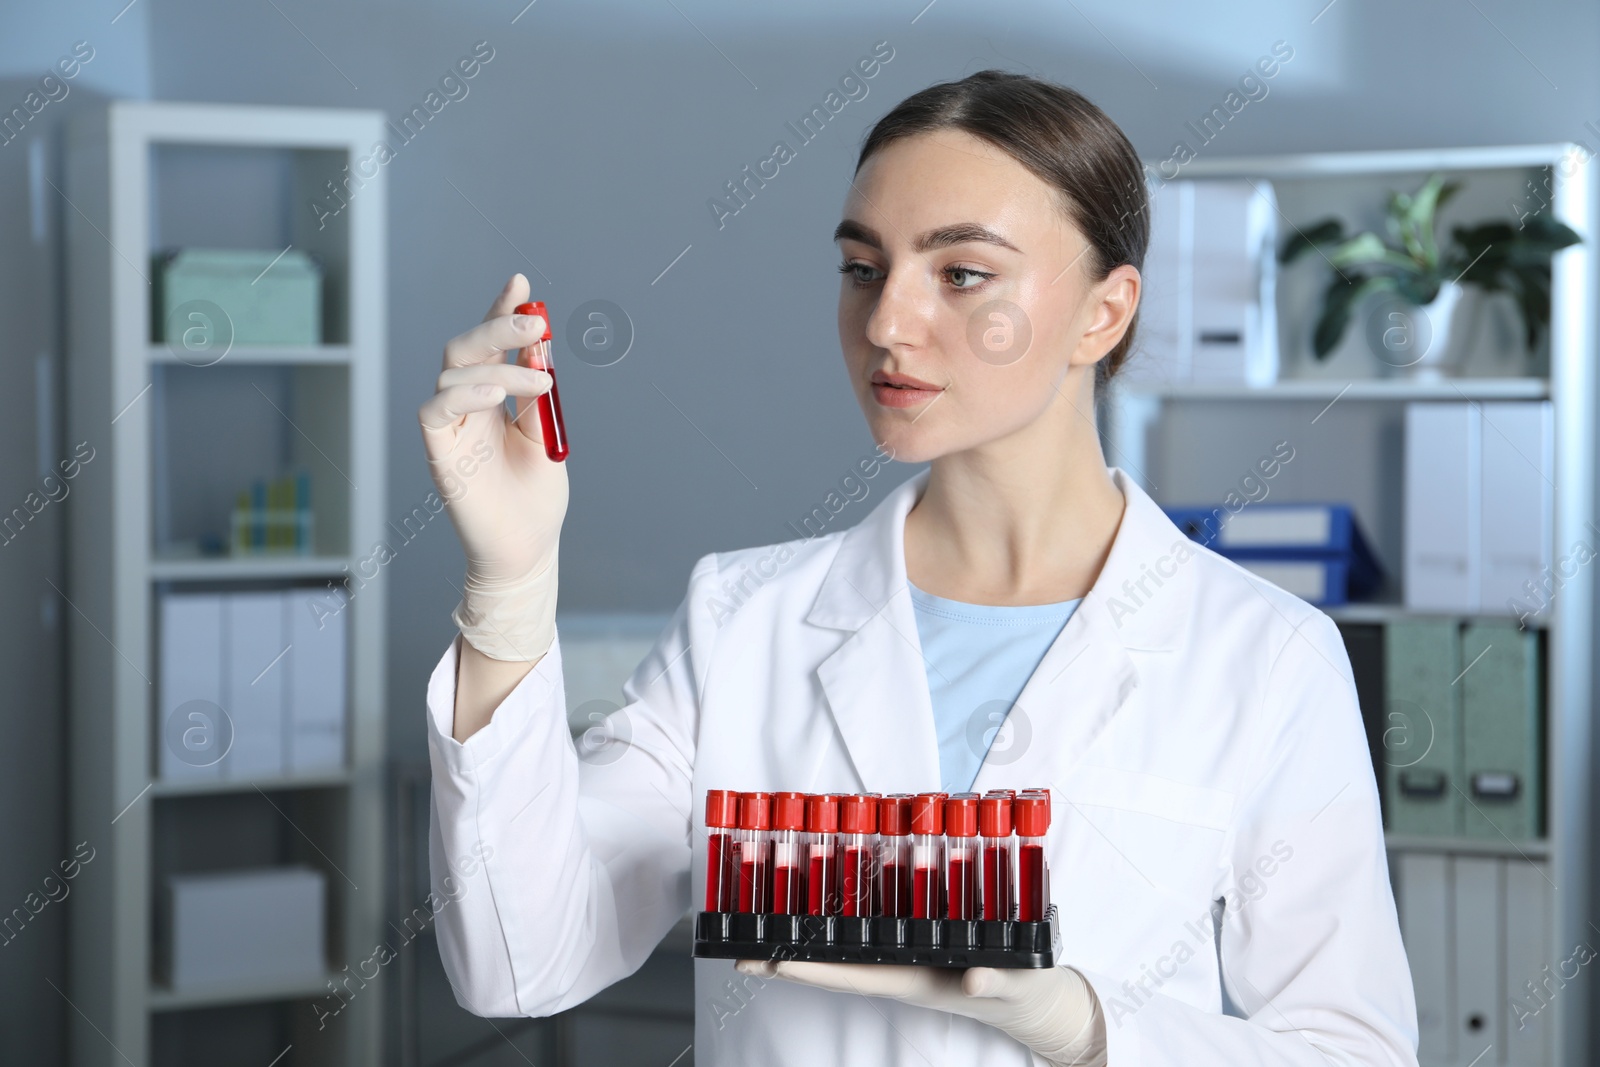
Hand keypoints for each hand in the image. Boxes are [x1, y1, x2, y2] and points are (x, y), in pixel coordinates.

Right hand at [420, 273, 566, 663]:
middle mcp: (467, 404)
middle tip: (536, 321)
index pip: (492, 343)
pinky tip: (496, 394)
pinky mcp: (437, 448)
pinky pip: (436, 407)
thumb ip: (538, 393)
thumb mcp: (546, 435)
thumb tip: (538, 344)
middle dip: (500, 325)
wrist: (527, 547)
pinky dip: (466, 393)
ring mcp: (450, 425)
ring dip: (500, 366)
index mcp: (494, 396)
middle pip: (466, 345)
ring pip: (454, 370)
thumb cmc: (536, 496)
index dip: (502, 310)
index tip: (522, 283)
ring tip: (542, 381)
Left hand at [736, 959, 1105, 1066]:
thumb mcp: (1015, 984)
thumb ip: (996, 980)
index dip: (810, 968)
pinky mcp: (915, 952)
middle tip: (740, 955)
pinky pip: (866, 942)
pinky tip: (816, 919)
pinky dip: (836, 931)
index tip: (770, 962)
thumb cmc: (1023, 993)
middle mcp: (902, 973)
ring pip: (845, 954)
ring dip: (805, 945)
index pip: (852, 975)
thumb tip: (973, 979)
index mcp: (917, 980)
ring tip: (762, 937)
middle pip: (835, 966)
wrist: (1038, 1004)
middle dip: (789, 961)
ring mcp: (905, 964)